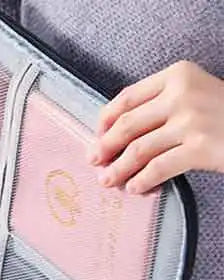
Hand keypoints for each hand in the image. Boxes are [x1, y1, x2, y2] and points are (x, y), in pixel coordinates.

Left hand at [89, 60, 223, 193]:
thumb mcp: (194, 95)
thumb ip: (159, 106)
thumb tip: (113, 135)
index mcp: (177, 75)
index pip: (127, 98)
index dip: (105, 122)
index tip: (96, 137)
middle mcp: (183, 94)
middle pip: (127, 125)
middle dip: (104, 148)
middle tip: (94, 162)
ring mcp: (192, 121)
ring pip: (137, 150)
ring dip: (117, 169)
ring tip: (107, 181)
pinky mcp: (200, 148)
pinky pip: (157, 168)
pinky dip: (141, 181)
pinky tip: (135, 188)